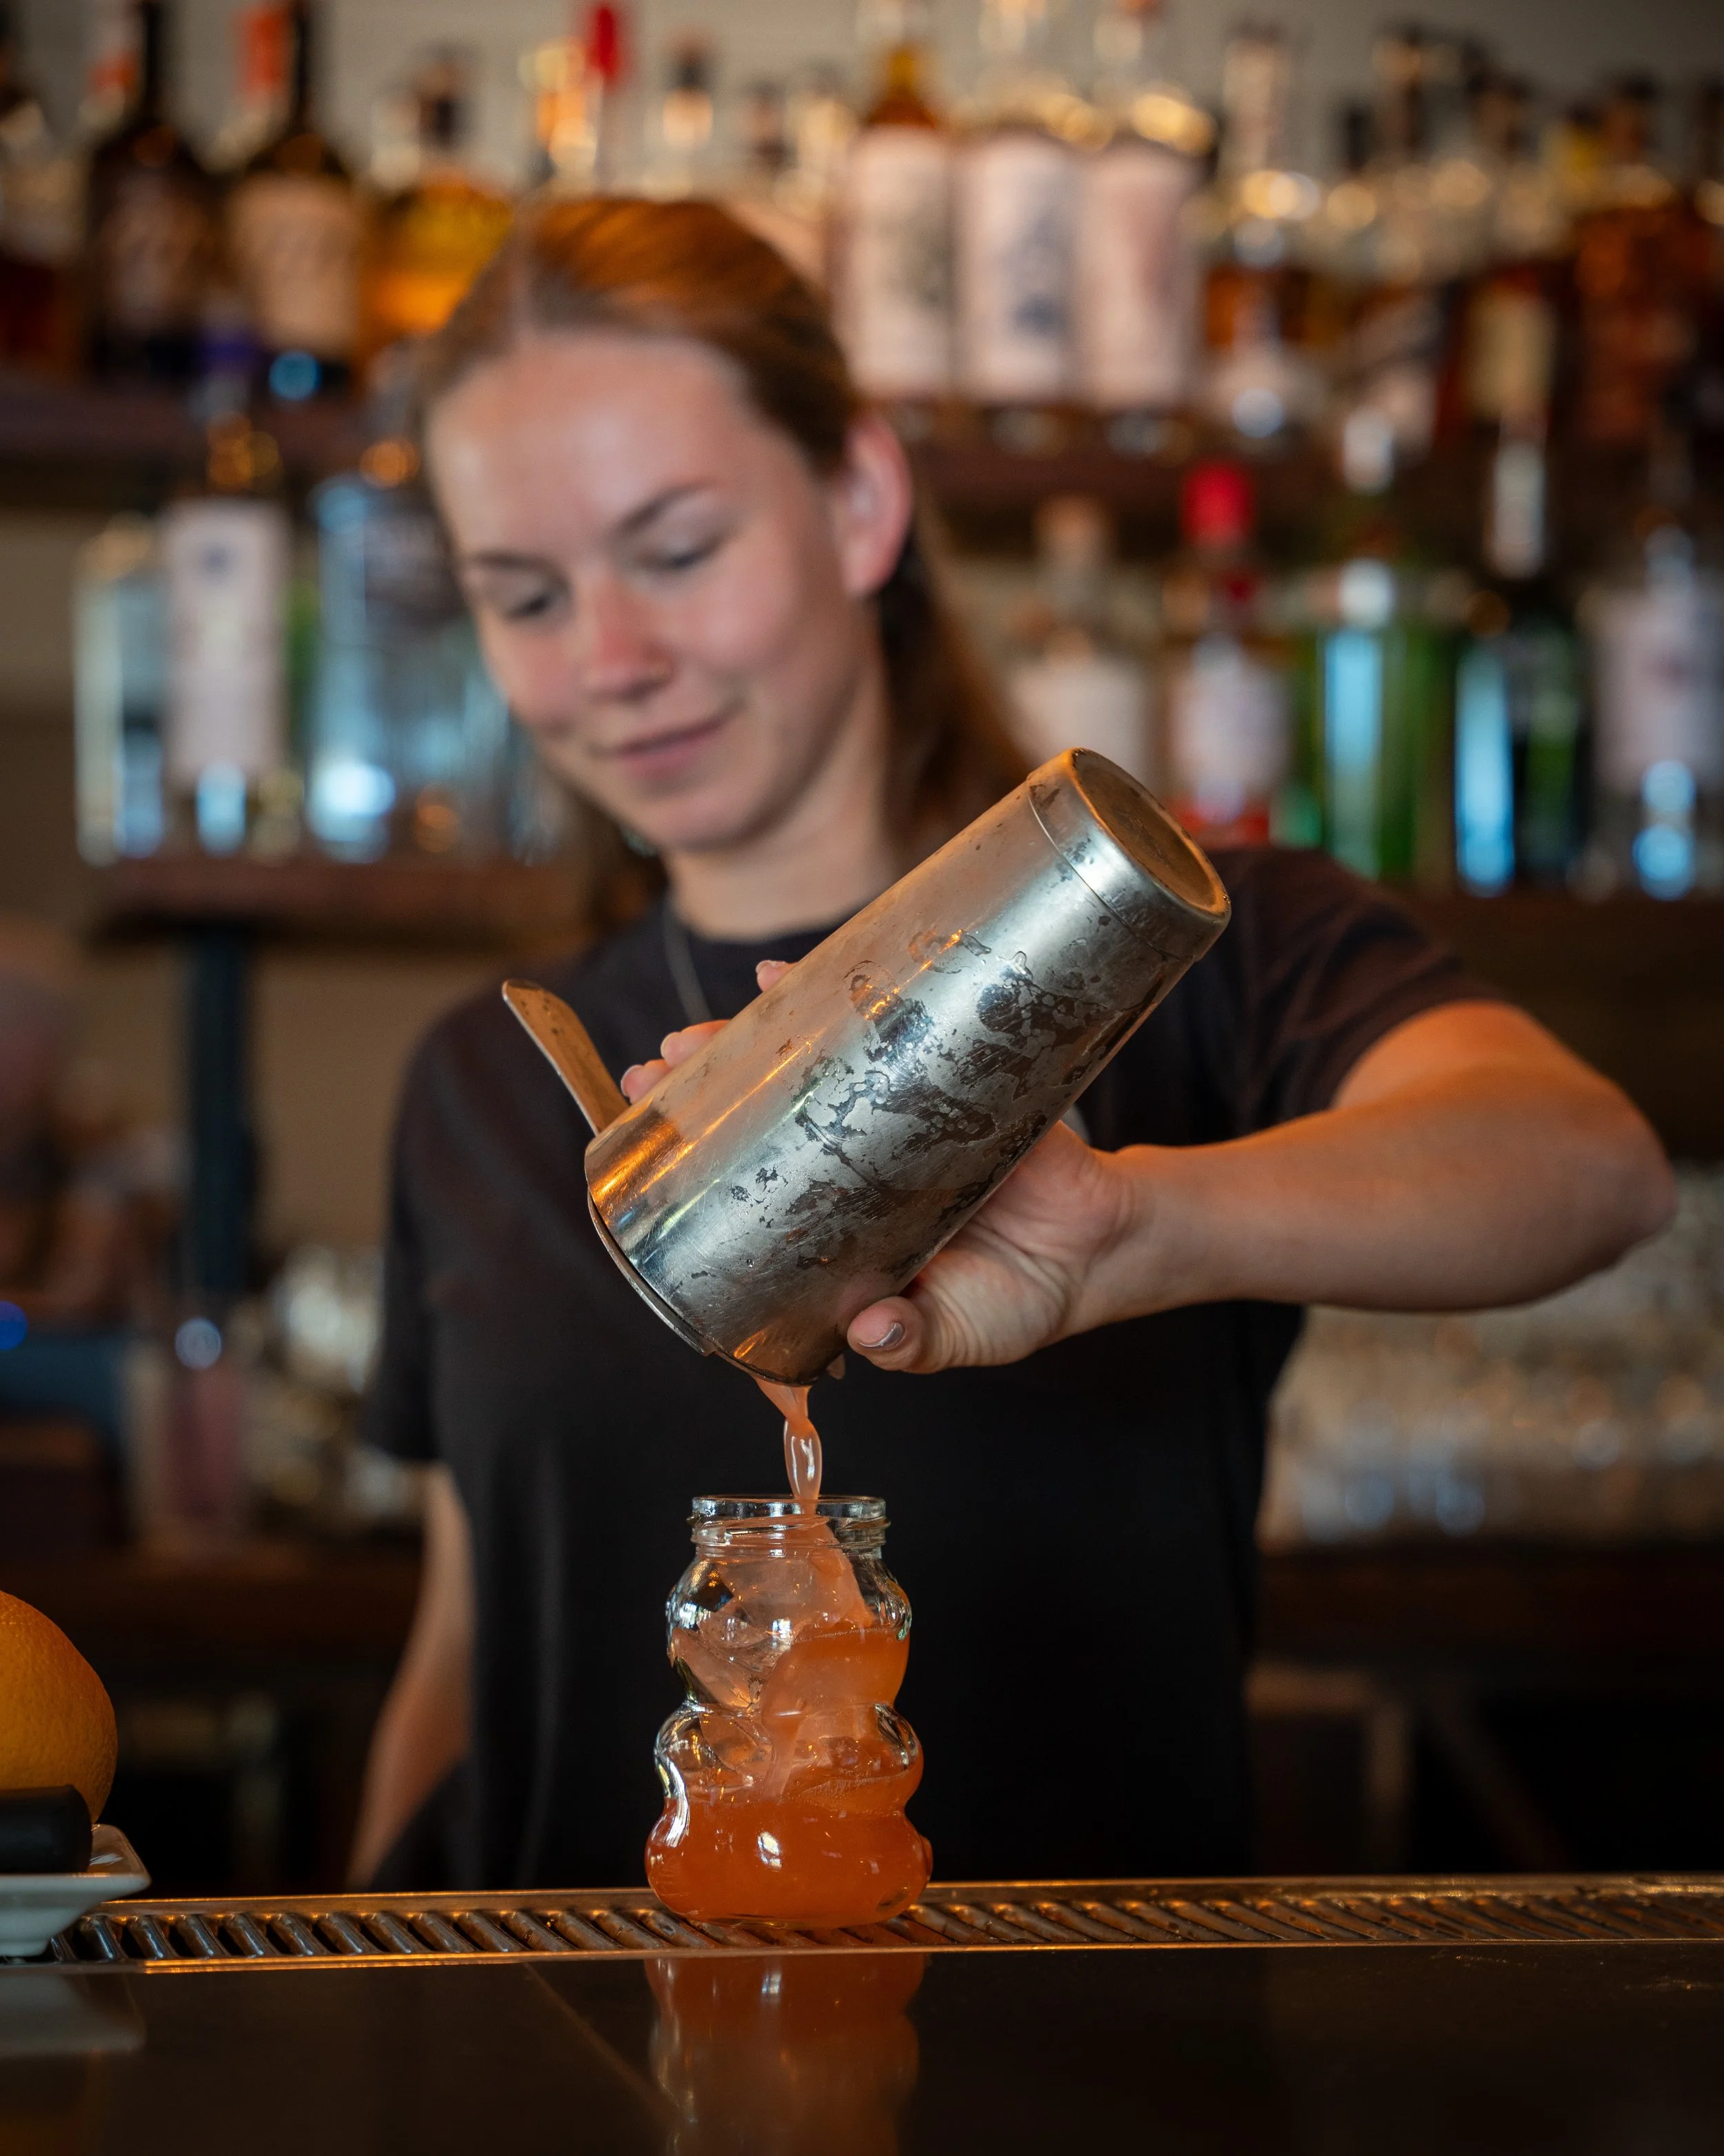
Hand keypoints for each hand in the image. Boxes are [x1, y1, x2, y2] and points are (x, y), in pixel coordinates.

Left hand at [622, 956, 1150, 1372]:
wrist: (1098, 1251)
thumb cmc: (1013, 1301)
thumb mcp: (959, 1336)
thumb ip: (914, 1342)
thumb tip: (872, 1336)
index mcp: (839, 1227)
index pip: (754, 1192)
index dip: (700, 1171)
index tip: (653, 1153)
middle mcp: (854, 1166)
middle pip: (765, 1121)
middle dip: (705, 1092)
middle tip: (655, 1068)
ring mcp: (894, 1118)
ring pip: (810, 1069)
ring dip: (748, 1043)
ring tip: (698, 1033)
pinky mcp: (944, 1079)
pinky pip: (884, 1031)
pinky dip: (836, 1000)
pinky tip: (781, 975)